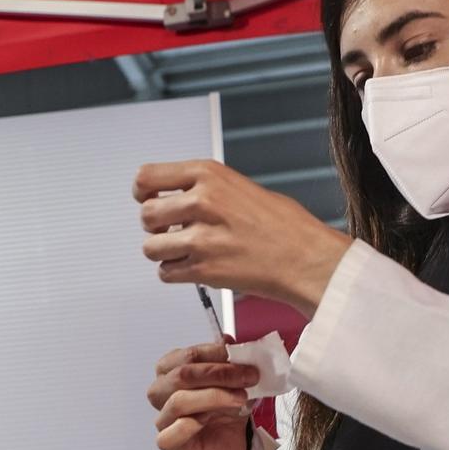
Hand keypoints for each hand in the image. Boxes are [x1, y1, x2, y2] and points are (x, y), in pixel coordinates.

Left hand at [135, 160, 353, 315]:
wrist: (305, 258)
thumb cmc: (283, 225)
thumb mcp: (240, 186)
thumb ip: (204, 188)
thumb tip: (173, 196)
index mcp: (208, 174)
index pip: (146, 177)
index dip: (143, 193)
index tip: (149, 200)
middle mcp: (202, 201)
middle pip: (146, 215)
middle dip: (155, 228)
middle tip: (172, 232)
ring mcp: (201, 237)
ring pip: (150, 248)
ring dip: (163, 254)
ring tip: (186, 253)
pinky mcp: (203, 269)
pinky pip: (166, 273)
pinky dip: (176, 274)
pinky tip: (196, 268)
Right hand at [147, 342, 256, 449]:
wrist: (232, 441)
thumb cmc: (226, 407)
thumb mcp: (232, 379)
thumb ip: (228, 359)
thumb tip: (227, 341)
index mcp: (170, 369)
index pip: (188, 356)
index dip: (216, 354)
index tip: (244, 359)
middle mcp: (161, 391)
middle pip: (182, 375)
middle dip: (220, 374)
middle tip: (249, 376)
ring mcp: (162, 417)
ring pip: (179, 401)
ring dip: (215, 397)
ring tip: (240, 398)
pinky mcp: (166, 441)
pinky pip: (172, 432)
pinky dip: (191, 425)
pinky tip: (210, 421)